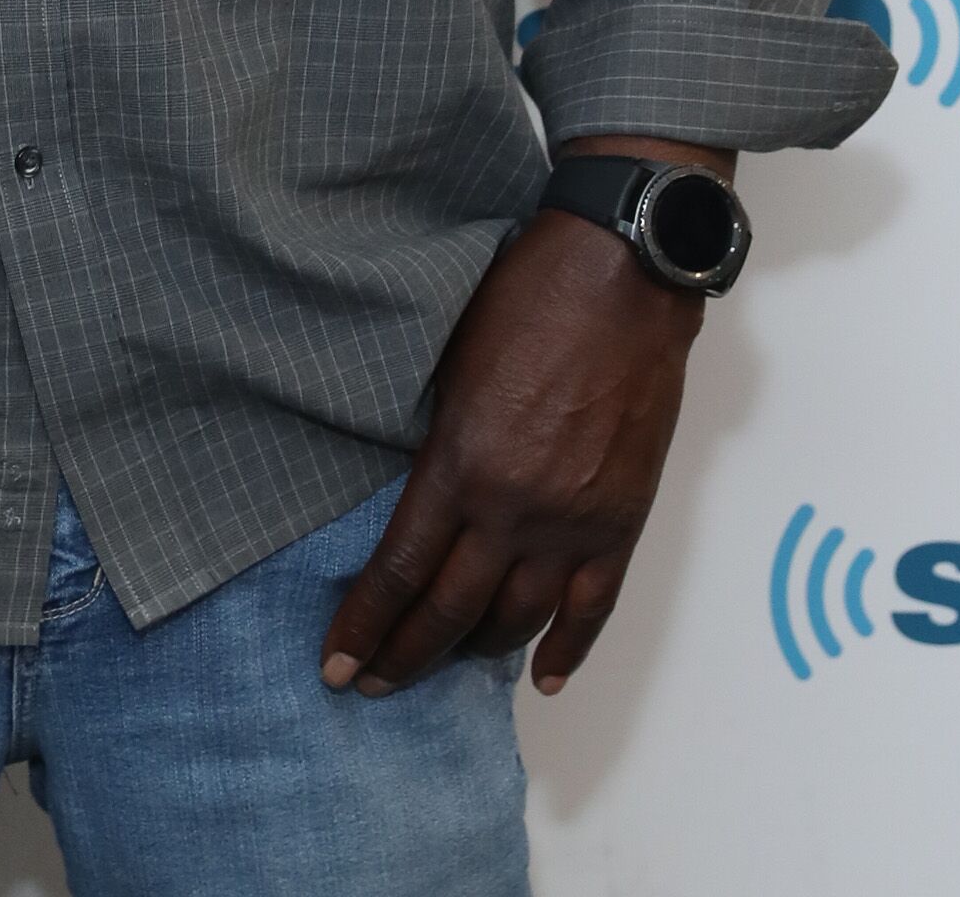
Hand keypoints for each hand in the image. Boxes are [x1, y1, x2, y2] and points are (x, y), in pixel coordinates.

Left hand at [319, 138, 728, 698]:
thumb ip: (437, 442)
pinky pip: (592, 608)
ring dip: (475, 654)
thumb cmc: (527, 296)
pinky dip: (567, 650)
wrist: (621, 275)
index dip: (366, 624)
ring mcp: (573, 520)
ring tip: (443, 668)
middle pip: (450, 610)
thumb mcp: (451, 364)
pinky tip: (539, 677)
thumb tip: (419, 495)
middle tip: (373, 685)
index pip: (400, 570)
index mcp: (460, 461)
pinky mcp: (621, 519)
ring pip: (517, 619)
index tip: (338, 664)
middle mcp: (514, 507)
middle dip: (405, 655)